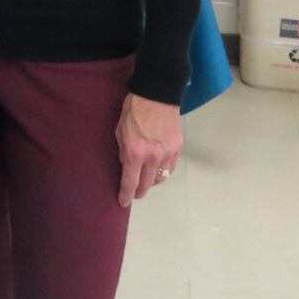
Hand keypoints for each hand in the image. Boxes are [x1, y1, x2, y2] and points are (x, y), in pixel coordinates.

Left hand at [115, 92, 182, 206]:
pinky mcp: (177, 149)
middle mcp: (153, 157)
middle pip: (147, 184)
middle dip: (139, 192)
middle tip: (134, 194)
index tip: (123, 202)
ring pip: (160, 179)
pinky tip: (156, 170)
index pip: (130, 182)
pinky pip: (170, 169)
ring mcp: (167, 154)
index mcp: (135, 153)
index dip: (126, 195)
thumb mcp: (120, 132)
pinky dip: (162, 173)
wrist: (156, 96)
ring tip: (145, 181)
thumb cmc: (133, 112)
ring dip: (151, 183)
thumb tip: (127, 168)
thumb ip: (124, 153)